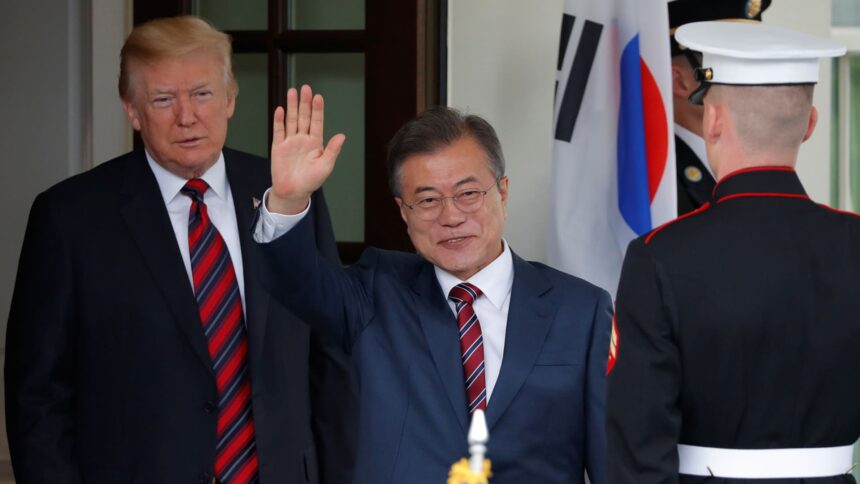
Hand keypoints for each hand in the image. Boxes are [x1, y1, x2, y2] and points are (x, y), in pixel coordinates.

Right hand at [269, 85, 345, 214]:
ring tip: (292, 92)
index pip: (317, 122)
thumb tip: (342, 136)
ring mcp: (290, 141)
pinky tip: (281, 110)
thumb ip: (332, 150)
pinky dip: (279, 121)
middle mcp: (303, 139)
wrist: (293, 192)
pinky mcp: (278, 146)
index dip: (317, 110)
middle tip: (305, 88)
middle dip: (305, 103)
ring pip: (292, 120)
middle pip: (304, 117)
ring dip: (292, 106)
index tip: (319, 97)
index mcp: (316, 142)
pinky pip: (279, 131)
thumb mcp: (325, 166)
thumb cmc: (311, 181)